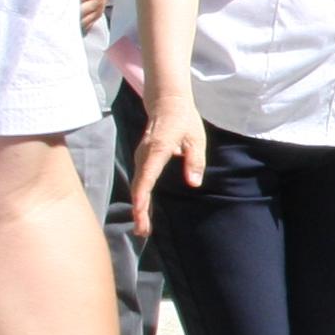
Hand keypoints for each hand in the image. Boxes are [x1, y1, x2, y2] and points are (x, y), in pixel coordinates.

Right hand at [127, 92, 206, 238]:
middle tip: (142, 232)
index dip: (141, 197)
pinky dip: (140, 197)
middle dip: (139, 210)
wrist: (166, 102)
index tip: (139, 213)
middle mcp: (144, 155)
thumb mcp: (196, 139)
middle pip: (139, 186)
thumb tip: (193, 183)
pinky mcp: (142, 159)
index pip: (146, 177)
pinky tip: (143, 211)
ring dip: (139, 206)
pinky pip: (140, 181)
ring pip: (137, 185)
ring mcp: (141, 157)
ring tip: (142, 227)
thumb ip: (195, 160)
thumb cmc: (183, 120)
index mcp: (158, 150)